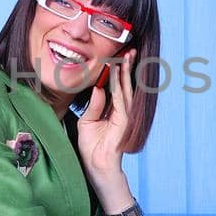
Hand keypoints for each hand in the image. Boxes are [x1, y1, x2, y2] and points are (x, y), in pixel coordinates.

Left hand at [75, 48, 135, 189]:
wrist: (97, 165)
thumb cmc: (91, 147)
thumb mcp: (87, 122)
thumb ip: (94, 106)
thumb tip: (99, 89)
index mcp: (113, 111)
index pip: (116, 87)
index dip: (116, 71)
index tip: (116, 56)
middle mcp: (121, 111)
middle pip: (124, 84)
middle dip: (127, 66)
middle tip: (128, 49)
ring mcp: (124, 115)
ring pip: (125, 88)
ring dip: (126, 71)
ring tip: (127, 55)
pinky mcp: (123, 120)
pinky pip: (120, 98)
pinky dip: (118, 84)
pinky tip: (117, 72)